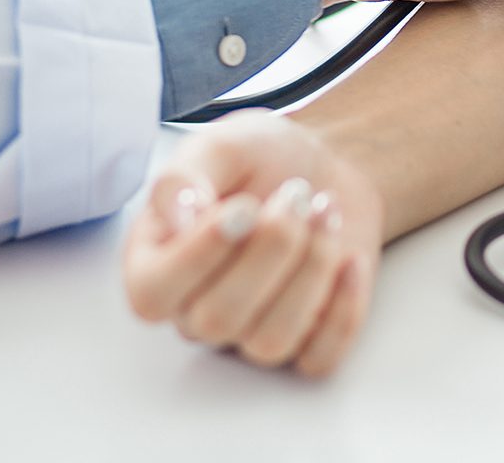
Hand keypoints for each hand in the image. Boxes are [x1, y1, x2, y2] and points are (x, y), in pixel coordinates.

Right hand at [123, 114, 381, 377]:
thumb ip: (184, 177)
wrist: (323, 164)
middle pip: (219, 319)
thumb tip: (179, 217)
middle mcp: (196, 308)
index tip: (244, 206)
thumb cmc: (261, 157)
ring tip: (326, 209)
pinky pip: (318, 358)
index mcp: (157, 261)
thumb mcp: (219, 145)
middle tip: (297, 193)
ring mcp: (250, 330)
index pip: (152, 294)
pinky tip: (350, 258)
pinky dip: (343, 308)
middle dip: (271, 247)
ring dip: (310, 267)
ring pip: (271, 341)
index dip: (198, 256)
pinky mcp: (305, 340)